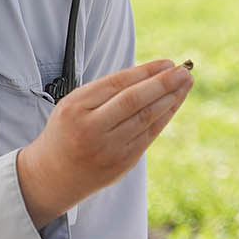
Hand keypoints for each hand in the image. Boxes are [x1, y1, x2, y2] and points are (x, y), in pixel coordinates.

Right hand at [16, 59, 192, 226]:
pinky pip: (149, 135)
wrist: (53, 175)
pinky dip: (164, 117)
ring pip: (145, 118)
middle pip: (133, 101)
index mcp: (75, 108)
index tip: (167, 62)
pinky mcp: (122, 163)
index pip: (117, 84)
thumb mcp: (73, 105)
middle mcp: (91, 128)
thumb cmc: (67, 132)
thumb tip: (149, 74)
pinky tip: (175, 103)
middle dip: (163, 83)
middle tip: (184, 70)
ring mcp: (108, 148)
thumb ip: (104, 92)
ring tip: (186, 83)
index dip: (145, 72)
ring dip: (170, 99)